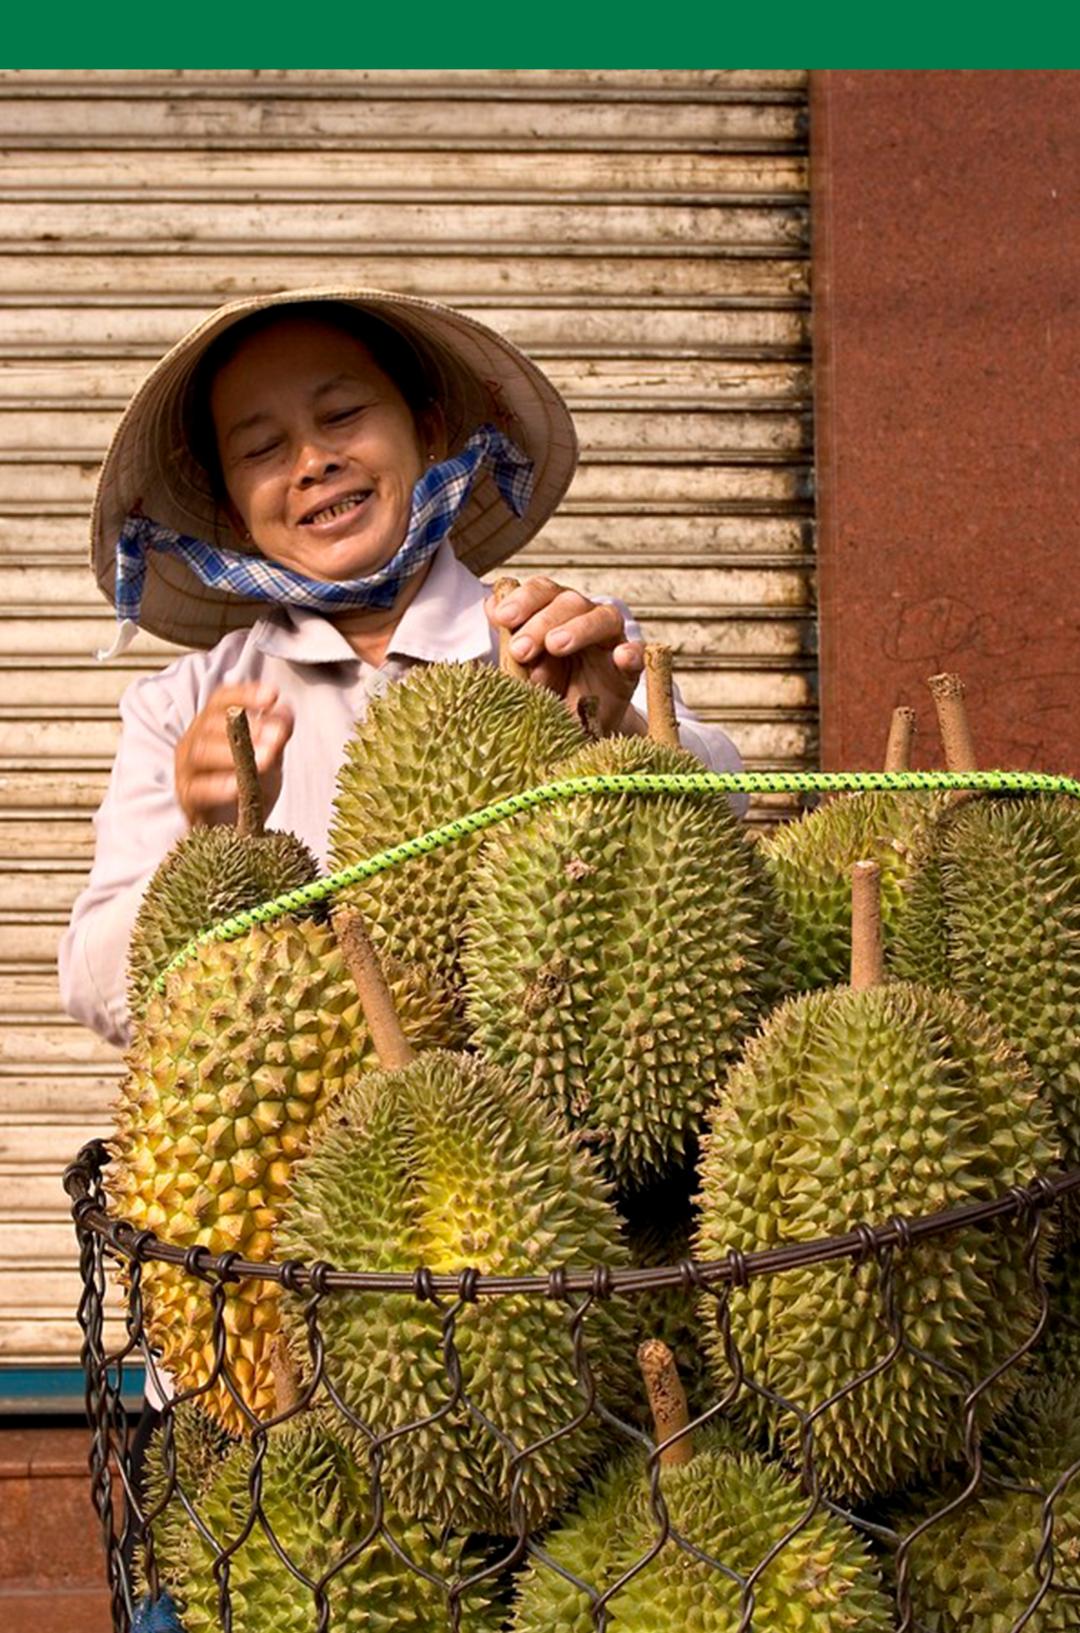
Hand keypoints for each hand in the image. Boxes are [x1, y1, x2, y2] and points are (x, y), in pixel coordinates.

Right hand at [174, 683, 293, 828]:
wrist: (230, 831)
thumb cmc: (245, 786)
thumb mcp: (268, 758)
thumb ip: (276, 735)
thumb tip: (286, 712)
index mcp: (212, 726)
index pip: (222, 700)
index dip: (245, 694)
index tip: (272, 695)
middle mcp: (194, 742)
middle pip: (210, 723)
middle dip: (248, 727)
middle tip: (277, 734)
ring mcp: (187, 770)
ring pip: (201, 753)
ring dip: (234, 754)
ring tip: (267, 759)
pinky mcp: (187, 799)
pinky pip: (198, 789)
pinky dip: (220, 786)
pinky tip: (240, 786)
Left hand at [485, 577, 645, 735]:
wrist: (574, 731)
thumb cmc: (547, 694)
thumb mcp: (523, 670)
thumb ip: (511, 639)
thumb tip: (491, 605)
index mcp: (555, 614)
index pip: (542, 592)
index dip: (523, 599)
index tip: (503, 618)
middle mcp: (584, 620)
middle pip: (569, 601)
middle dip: (541, 622)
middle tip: (521, 649)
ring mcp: (610, 642)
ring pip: (603, 618)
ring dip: (579, 628)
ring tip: (556, 645)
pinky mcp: (629, 670)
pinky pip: (638, 654)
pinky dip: (631, 653)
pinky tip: (621, 657)